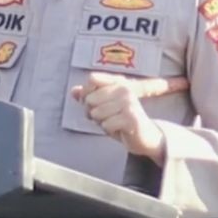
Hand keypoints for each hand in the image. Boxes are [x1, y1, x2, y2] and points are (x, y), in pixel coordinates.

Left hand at [70, 73, 190, 164]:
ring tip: (115, 123)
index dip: (86, 93)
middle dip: (93, 112)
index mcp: (118, 83)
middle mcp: (124, 89)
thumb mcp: (103, 107)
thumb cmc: (121, 120)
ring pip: (96, 113)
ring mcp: (129, 103)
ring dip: (102, 122)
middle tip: (107, 118)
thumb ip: (88, 97)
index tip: (94, 103)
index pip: (92, 79)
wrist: (145, 138)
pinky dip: (109, 131)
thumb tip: (73, 91)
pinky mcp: (131, 118)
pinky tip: (120, 130)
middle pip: (90, 99)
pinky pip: (106, 125)